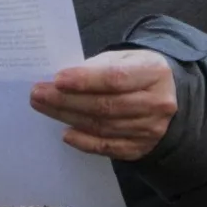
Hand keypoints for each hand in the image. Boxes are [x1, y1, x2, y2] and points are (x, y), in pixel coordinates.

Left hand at [30, 50, 177, 160]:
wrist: (168, 97)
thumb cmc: (137, 72)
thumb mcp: (124, 58)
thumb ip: (98, 66)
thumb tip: (62, 81)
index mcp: (154, 72)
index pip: (116, 78)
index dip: (85, 80)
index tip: (57, 79)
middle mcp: (156, 103)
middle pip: (106, 106)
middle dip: (67, 100)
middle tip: (38, 94)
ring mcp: (150, 129)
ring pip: (103, 126)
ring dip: (69, 118)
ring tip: (44, 107)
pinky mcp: (140, 148)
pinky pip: (107, 147)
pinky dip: (84, 142)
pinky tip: (66, 133)